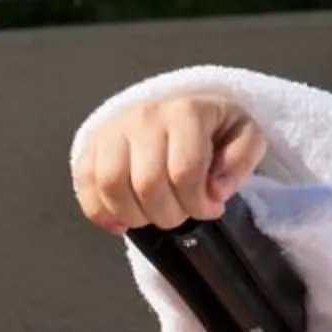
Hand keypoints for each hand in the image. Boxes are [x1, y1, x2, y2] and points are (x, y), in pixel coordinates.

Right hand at [73, 94, 264, 232]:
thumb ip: (241, 162)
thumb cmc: (214, 128)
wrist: (180, 110)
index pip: (185, 171)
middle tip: (181, 216)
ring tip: (154, 217)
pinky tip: (123, 221)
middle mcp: (145, 117)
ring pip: (112, 185)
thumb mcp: (245, 136)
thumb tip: (216, 192)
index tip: (210, 209)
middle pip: (147, 183)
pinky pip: (86, 185)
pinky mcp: (91, 146)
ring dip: (134, 216)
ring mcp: (113, 130)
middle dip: (168, 214)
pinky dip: (101, 212)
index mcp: (186, 112)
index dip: (197, 203)